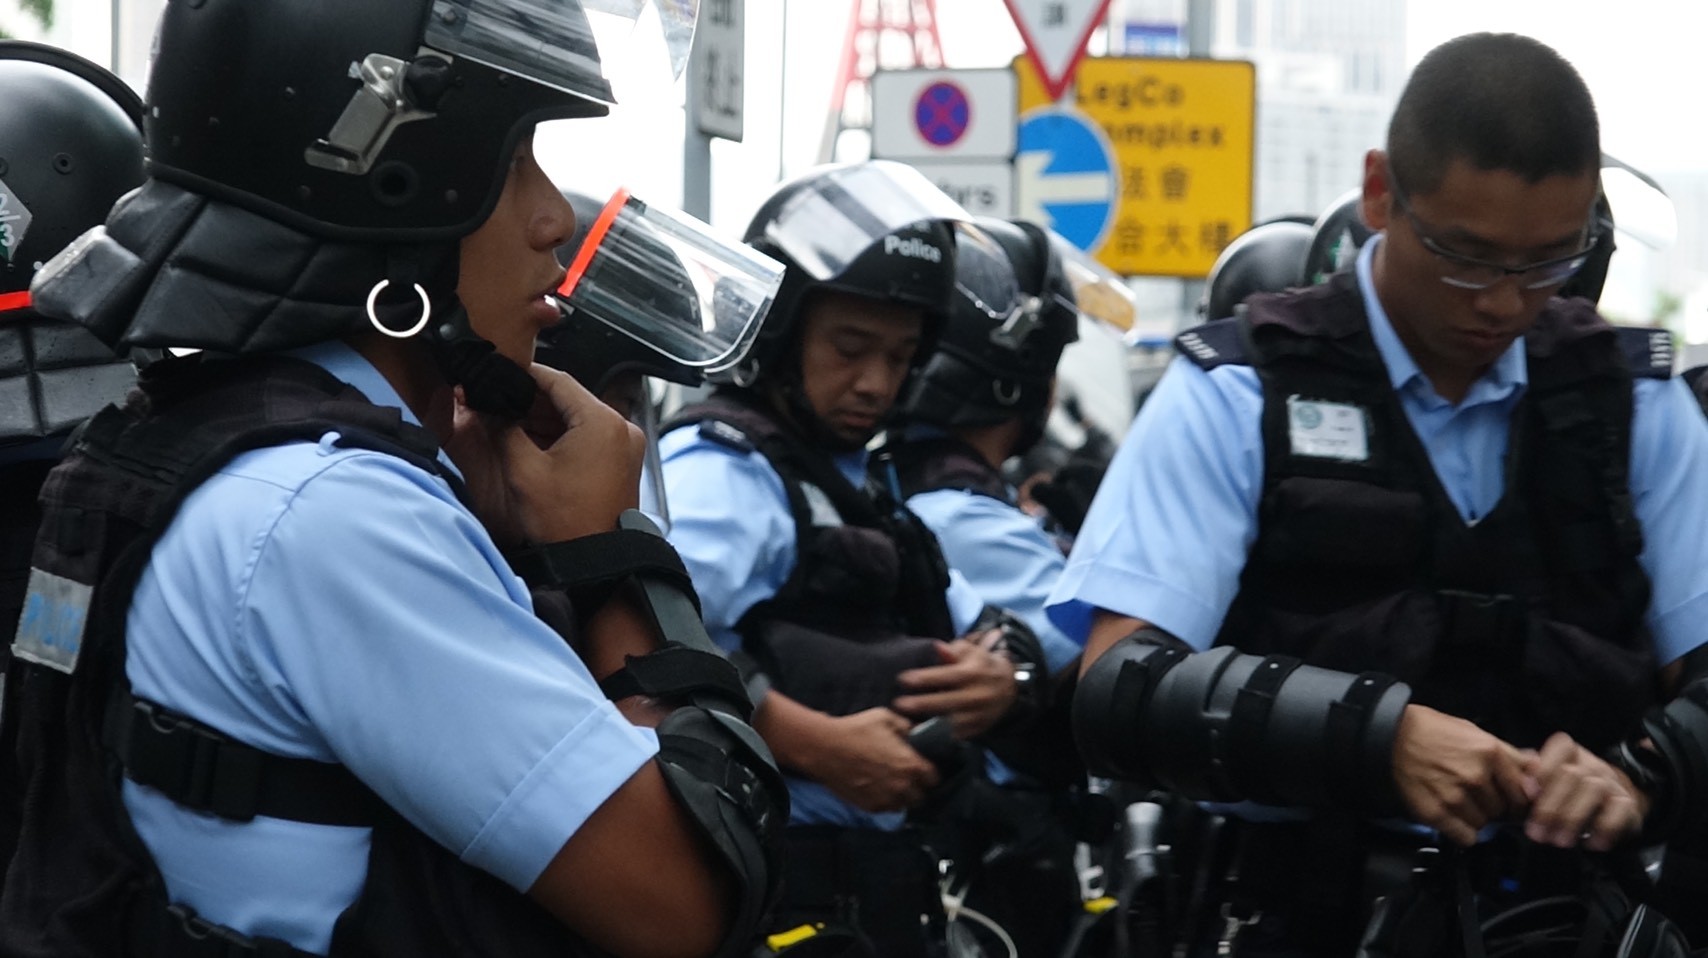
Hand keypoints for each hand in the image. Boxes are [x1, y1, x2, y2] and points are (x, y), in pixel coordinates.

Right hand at [441, 365, 643, 546]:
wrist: (596, 563)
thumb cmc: (566, 523)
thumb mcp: (523, 470)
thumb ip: (503, 429)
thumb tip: (488, 407)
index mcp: (602, 422)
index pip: (559, 380)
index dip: (525, 374)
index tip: (502, 373)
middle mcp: (621, 428)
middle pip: (569, 399)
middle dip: (531, 402)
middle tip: (497, 404)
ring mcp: (625, 445)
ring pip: (578, 418)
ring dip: (544, 420)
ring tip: (508, 426)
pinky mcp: (622, 462)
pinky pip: (589, 436)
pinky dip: (562, 437)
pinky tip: (532, 444)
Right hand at [801, 707, 939, 812]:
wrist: (825, 748)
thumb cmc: (856, 729)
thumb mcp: (885, 718)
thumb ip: (906, 727)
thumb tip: (915, 732)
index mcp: (911, 765)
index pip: (934, 779)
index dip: (929, 773)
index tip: (923, 769)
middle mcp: (903, 786)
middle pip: (921, 796)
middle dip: (917, 788)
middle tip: (907, 778)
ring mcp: (887, 799)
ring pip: (903, 805)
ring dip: (901, 797)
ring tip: (892, 786)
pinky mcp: (870, 807)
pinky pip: (886, 809)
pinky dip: (885, 801)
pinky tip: (878, 789)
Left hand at [892, 631, 1018, 739]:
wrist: (1010, 688)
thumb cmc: (981, 666)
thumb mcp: (972, 653)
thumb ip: (954, 651)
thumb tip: (938, 647)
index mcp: (973, 674)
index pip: (946, 676)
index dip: (924, 678)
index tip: (902, 679)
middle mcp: (977, 695)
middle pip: (946, 702)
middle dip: (921, 704)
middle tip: (898, 704)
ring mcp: (978, 714)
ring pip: (952, 722)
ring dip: (929, 723)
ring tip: (907, 722)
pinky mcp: (978, 729)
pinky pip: (958, 735)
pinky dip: (941, 735)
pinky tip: (923, 733)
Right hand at [1392, 705, 1534, 845]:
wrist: (1390, 735)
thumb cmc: (1432, 731)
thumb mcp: (1474, 732)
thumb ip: (1507, 753)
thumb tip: (1536, 767)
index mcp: (1490, 753)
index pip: (1524, 792)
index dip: (1519, 799)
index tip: (1511, 800)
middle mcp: (1476, 776)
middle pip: (1503, 810)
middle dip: (1494, 806)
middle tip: (1476, 795)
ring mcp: (1455, 796)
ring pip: (1485, 824)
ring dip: (1476, 817)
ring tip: (1459, 801)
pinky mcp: (1436, 813)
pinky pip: (1466, 837)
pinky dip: (1462, 831)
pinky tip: (1453, 816)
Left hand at [1521, 732, 1645, 851]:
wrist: (1614, 801)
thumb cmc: (1568, 791)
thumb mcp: (1547, 781)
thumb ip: (1530, 778)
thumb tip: (1520, 785)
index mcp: (1569, 753)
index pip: (1560, 748)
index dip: (1544, 769)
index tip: (1529, 793)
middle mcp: (1592, 764)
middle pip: (1572, 775)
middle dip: (1551, 807)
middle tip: (1537, 833)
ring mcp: (1612, 783)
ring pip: (1593, 790)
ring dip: (1573, 818)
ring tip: (1559, 841)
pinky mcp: (1628, 804)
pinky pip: (1619, 812)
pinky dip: (1605, 829)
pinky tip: (1591, 844)